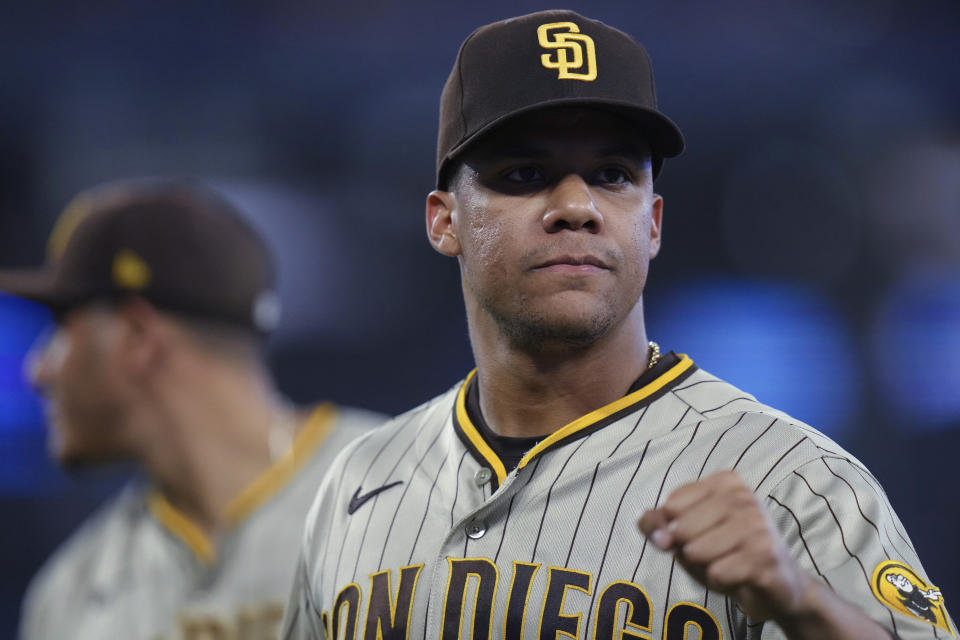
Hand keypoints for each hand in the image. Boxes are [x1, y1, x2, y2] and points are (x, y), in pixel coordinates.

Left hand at [638, 470, 809, 621]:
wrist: (781, 585)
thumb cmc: (728, 554)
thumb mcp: (688, 536)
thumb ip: (659, 524)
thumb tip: (650, 527)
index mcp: (726, 482)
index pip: (672, 505)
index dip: (672, 529)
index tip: (697, 535)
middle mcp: (744, 496)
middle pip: (681, 529)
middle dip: (688, 551)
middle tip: (715, 554)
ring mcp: (757, 524)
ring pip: (696, 551)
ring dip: (704, 567)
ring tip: (726, 564)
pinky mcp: (765, 555)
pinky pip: (716, 572)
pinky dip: (719, 580)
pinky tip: (738, 576)